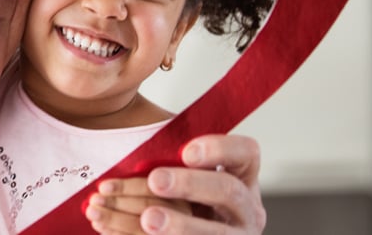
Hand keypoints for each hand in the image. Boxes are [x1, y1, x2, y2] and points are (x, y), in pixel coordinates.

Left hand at [84, 134, 264, 234]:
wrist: (164, 229)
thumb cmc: (171, 194)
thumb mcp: (177, 173)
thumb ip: (168, 157)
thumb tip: (133, 145)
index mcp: (240, 176)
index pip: (245, 152)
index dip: (219, 149)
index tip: (186, 152)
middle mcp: (244, 209)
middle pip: (228, 190)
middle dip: (191, 184)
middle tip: (156, 180)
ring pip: (215, 232)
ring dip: (180, 225)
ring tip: (148, 219)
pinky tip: (126, 232)